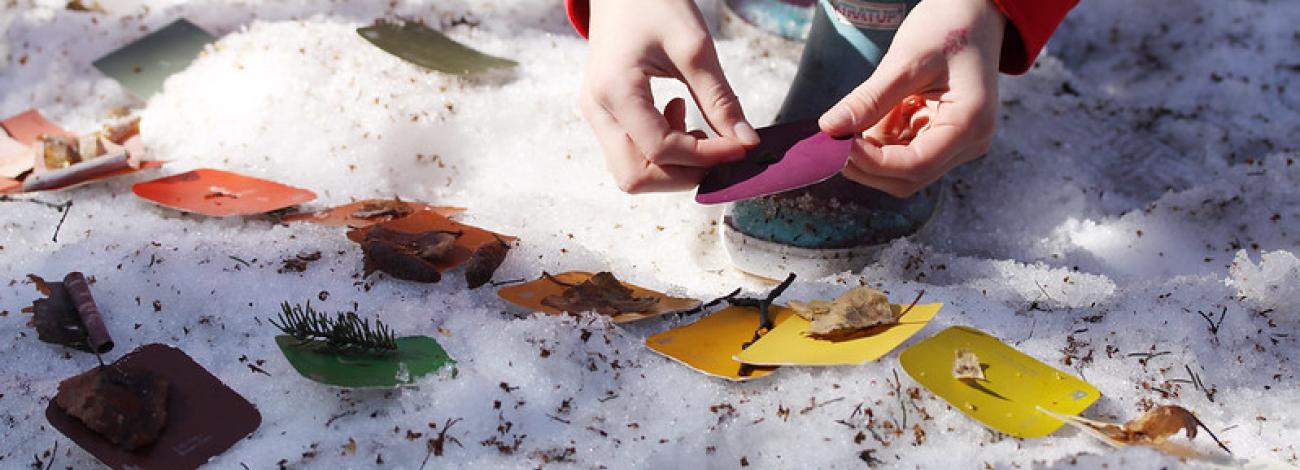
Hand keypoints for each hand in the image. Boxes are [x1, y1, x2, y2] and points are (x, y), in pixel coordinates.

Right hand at [579, 0, 759, 193]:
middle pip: (635, 176)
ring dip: (671, 164)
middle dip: (683, 173)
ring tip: (697, 126)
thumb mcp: (694, 47)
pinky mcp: (604, 111)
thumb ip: (719, 99)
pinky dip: (661, 149)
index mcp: (614, 91)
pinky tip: (679, 114)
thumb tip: (746, 141)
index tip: (740, 147)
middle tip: (718, 149)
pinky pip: (630, 150)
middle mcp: (597, 109)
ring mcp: (596, 113)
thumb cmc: (654, 1)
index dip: (706, 157)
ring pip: (631, 170)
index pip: (660, 150)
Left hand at [818, 0, 1005, 197]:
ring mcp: (956, 143)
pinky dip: (881, 140)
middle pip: (908, 178)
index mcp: (970, 124)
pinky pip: (904, 152)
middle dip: (867, 164)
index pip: (916, 165)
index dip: (872, 162)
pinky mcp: (942, 138)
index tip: (838, 144)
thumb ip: (870, 98)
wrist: (975, 14)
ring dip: (871, 152)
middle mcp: (969, 143)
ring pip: (902, 170)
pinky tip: (877, 112)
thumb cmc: (949, 27)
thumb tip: (830, 128)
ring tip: (859, 116)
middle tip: (833, 139)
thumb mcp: (907, 60)